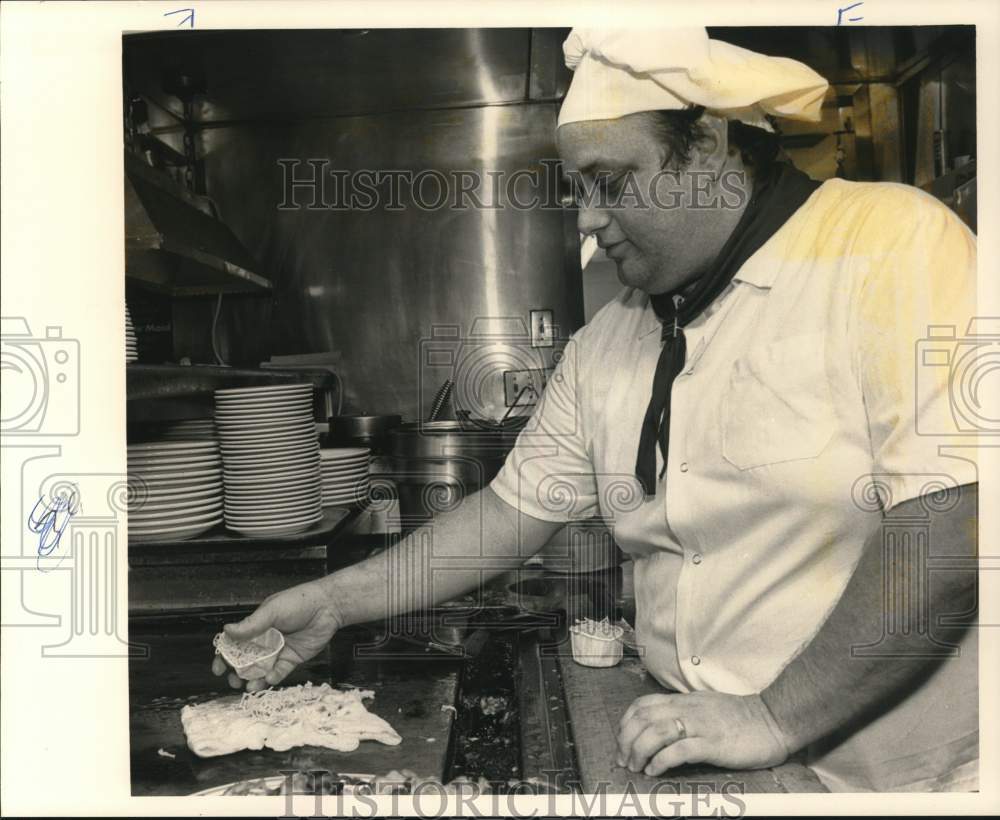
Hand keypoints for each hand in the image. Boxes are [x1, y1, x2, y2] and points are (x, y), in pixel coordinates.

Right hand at [211, 579, 343, 691]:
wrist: (327, 607)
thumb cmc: (299, 602)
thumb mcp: (272, 611)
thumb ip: (251, 624)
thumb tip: (227, 631)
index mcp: (256, 627)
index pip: (235, 644)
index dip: (225, 657)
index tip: (219, 668)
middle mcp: (265, 640)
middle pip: (245, 661)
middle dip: (237, 673)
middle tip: (233, 681)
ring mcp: (278, 651)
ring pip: (261, 670)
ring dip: (253, 680)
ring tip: (248, 687)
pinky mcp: (292, 659)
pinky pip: (280, 672)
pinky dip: (273, 678)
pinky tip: (269, 679)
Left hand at [616, 691, 789, 775]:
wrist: (774, 719)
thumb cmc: (742, 718)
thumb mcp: (706, 707)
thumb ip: (684, 713)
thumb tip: (661, 728)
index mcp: (684, 700)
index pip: (643, 704)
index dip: (626, 722)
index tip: (622, 741)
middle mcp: (687, 709)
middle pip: (643, 718)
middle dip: (626, 740)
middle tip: (624, 760)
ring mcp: (700, 725)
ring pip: (656, 732)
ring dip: (639, 751)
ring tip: (635, 767)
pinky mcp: (713, 743)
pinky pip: (679, 750)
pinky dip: (660, 761)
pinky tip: (654, 771)